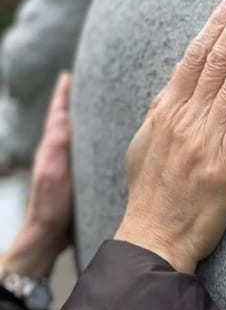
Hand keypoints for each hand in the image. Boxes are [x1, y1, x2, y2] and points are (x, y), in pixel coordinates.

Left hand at [1, 73, 72, 279]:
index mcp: (51, 147)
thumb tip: (63, 116)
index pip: (57, 114)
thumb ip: (57, 146)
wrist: (47, 234)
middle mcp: (56, 152)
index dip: (62, 95)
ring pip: (72, 134)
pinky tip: (96, 140)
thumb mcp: (53, 173)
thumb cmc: (51, 205)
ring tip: (92, 105)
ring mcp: (63, 164)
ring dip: (79, 118)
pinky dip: (86, 137)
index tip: (68, 76)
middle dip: (71, 101)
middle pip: (64, 120)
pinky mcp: (71, 176)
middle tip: (82, 84)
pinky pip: (80, 149)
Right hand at [115, 0, 225, 272]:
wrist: (152, 238)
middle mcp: (185, 118)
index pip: (195, 55)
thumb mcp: (146, 144)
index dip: (217, 24)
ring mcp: (205, 140)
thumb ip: (163, 113)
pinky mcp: (225, 165)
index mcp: (167, 110)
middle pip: (217, 60)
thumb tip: (175, 88)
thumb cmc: (151, 192)